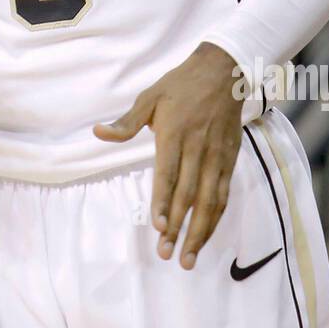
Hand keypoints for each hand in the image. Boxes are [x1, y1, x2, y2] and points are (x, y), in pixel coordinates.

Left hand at [94, 43, 241, 269]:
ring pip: (209, 201)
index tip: (157, 227)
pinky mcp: (230, 159)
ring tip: (188, 256)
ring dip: (199, 231)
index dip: (163, 202)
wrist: (223, 71)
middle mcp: (197, 149)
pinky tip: (206, 234)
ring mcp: (216, 156)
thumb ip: (127, 122)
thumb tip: (98, 133)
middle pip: (188, 194)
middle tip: (167, 253)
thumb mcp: (149, 97)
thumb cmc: (181, 84)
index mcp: (175, 134)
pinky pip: (223, 193)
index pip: (168, 175)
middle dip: (177, 227)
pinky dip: (216, 217)